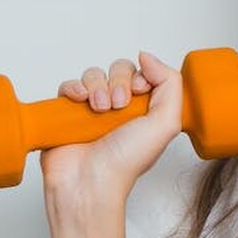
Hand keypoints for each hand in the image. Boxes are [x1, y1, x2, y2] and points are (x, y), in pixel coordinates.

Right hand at [39, 50, 183, 203]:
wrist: (90, 180)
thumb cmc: (128, 160)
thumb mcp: (166, 122)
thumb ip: (170, 84)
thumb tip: (148, 57)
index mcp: (146, 109)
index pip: (144, 73)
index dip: (141, 76)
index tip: (139, 91)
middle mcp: (120, 108)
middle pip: (119, 69)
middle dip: (119, 81)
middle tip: (117, 105)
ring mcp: (93, 109)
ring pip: (94, 74)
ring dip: (98, 86)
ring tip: (99, 108)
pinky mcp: (67, 112)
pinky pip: (70, 85)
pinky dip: (74, 88)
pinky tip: (80, 101)